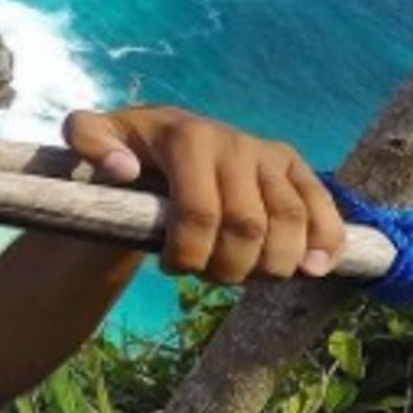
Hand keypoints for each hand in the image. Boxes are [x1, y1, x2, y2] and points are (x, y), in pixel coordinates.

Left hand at [62, 105, 343, 283]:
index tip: (170, 267)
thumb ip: (87, 141)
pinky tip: (312, 271)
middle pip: (248, 225)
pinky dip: (325, 242)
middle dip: (227, 267)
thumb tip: (123, 168)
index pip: (200, 211)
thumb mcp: (90, 139)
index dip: (189, 254)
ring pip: (289, 221)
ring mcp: (268, 154)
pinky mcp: (293, 167)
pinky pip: (321, 206)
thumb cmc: (122, 150)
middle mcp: (234, 141)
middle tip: (205, 276)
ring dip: (269, 265)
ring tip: (241, 276)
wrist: (158, 139)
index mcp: (187, 136)